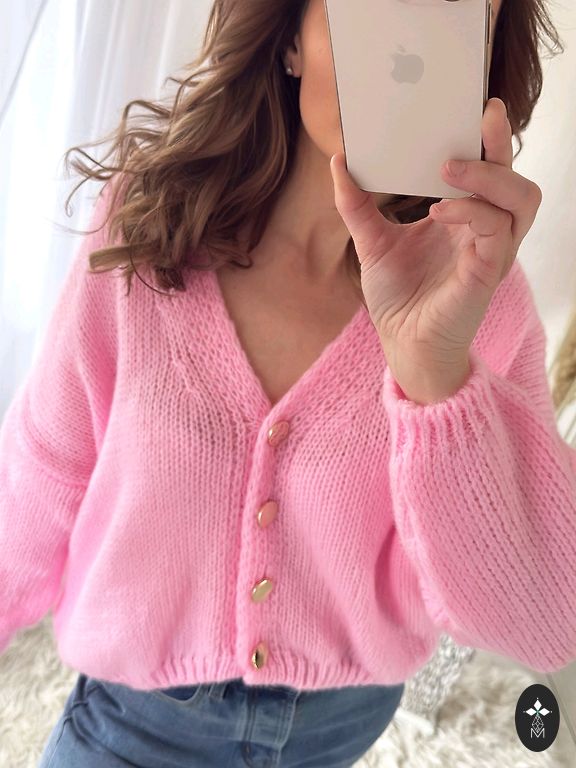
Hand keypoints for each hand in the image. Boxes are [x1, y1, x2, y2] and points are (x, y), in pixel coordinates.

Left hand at [330, 97, 542, 393]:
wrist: (401, 341)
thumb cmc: (397, 296)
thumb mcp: (371, 241)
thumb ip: (357, 203)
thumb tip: (339, 159)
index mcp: (464, 218)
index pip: (488, 171)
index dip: (490, 139)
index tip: (477, 105)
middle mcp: (485, 230)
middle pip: (515, 177)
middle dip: (501, 144)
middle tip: (481, 115)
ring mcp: (491, 251)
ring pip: (520, 199)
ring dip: (489, 176)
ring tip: (448, 169)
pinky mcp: (487, 271)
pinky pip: (495, 230)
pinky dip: (470, 212)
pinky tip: (438, 211)